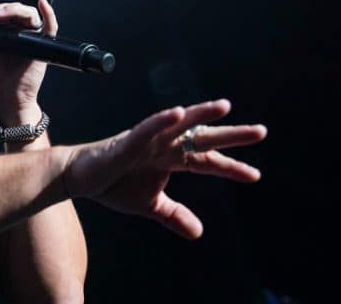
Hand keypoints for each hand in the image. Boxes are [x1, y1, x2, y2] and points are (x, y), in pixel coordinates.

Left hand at [0, 0, 57, 123]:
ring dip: (14, 9)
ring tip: (0, 15)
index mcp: (2, 34)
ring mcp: (30, 38)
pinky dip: (48, 13)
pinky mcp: (41, 46)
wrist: (7, 100)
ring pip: (28, 14)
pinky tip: (42, 3)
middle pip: (13, 10)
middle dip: (0, 9)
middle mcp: (17, 33)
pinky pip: (50, 26)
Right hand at [62, 99, 266, 238]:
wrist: (80, 178)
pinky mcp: (127, 141)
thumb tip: (198, 233)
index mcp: (170, 159)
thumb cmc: (113, 184)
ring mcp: (147, 140)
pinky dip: (161, 121)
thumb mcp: (150, 205)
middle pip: (202, 138)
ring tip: (224, 106)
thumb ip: (173, 215)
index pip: (206, 162)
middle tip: (260, 132)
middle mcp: (164, 145)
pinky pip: (146, 129)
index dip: (230, 168)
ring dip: (201, 115)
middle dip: (230, 135)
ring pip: (178, 125)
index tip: (254, 175)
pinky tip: (177, 113)